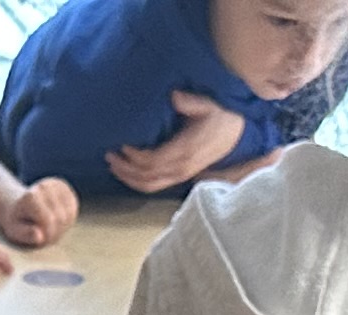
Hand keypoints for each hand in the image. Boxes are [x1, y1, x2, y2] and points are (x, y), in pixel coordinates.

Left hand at [0, 176, 78, 247]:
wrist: (20, 205)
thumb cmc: (17, 221)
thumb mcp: (15, 231)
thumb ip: (25, 234)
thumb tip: (39, 237)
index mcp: (31, 197)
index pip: (48, 221)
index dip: (47, 236)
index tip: (39, 239)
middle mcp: (44, 187)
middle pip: (61, 219)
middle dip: (54, 233)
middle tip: (44, 235)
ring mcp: (56, 185)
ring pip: (69, 216)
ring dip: (61, 228)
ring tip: (48, 229)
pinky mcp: (65, 188)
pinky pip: (73, 211)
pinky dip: (67, 221)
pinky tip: (55, 221)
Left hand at [105, 90, 243, 192]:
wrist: (238, 134)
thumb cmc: (221, 116)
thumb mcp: (207, 104)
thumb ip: (190, 102)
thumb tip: (174, 96)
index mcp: (185, 150)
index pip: (153, 161)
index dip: (135, 157)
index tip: (122, 145)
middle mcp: (181, 167)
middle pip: (146, 177)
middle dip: (125, 169)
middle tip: (109, 157)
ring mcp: (181, 175)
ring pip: (149, 185)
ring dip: (129, 178)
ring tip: (113, 167)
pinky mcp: (180, 176)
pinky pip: (155, 185)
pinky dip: (139, 182)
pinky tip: (128, 173)